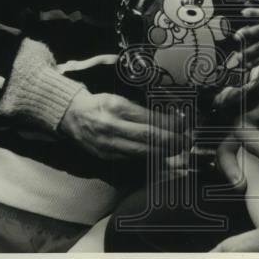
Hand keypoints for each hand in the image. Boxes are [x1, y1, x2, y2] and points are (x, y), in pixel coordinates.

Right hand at [59, 91, 184, 159]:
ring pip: (142, 152)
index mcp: (117, 108)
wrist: (72, 117)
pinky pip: (132, 160)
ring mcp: (109, 145)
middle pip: (148, 137)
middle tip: (186, 140)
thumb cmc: (100, 104)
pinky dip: (149, 159)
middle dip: (171, 140)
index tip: (183, 123)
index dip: (168, 123)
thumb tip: (168, 117)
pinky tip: (161, 157)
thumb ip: (141, 108)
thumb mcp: (119, 98)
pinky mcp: (107, 157)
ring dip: (163, 152)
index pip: (148, 118)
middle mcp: (112, 127)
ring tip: (178, 149)